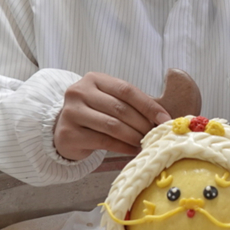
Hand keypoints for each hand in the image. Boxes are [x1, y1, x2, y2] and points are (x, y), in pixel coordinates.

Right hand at [53, 73, 169, 160]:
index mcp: (94, 79)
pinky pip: (104, 141)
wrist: (64, 130)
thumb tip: (162, 117)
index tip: (165, 119)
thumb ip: (130, 104)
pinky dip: (123, 147)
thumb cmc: (93, 113)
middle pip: (120, 109)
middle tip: (156, 134)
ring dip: (134, 136)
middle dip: (143, 123)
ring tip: (146, 143)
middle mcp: (79, 92)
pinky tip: (133, 150)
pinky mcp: (69, 134)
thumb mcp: (108, 100)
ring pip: (113, 126)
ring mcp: (71, 113)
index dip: (149, 105)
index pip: (126, 90)